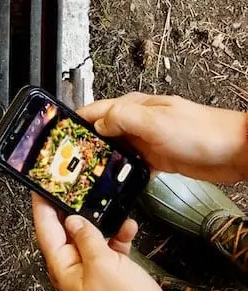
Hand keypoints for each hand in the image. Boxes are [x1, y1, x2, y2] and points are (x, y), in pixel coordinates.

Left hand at [32, 194, 196, 290]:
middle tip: (75, 186)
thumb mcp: (102, 264)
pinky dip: (119, 235)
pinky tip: (128, 225)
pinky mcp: (116, 271)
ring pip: (91, 236)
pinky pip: (111, 246)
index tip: (40, 186)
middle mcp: (75, 268)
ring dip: (101, 221)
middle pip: (67, 231)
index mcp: (63, 268)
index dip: (42, 207)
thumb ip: (86, 238)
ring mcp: (95, 269)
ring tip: (105, 202)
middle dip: (71, 209)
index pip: (46, 231)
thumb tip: (72, 220)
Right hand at [77, 93, 247, 182]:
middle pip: (102, 131)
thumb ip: (122, 119)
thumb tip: (96, 124)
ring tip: (88, 174)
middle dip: (86, 144)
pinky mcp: (158, 159)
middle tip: (69, 161)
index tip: (60, 135)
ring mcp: (147, 141)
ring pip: (116, 150)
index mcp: (134, 107)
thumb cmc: (203, 132)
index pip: (94, 111)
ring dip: (104, 161)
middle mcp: (138, 122)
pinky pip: (133, 166)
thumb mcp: (155, 122)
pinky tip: (118, 183)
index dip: (75, 122)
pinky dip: (124, 174)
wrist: (236, 152)